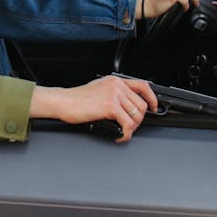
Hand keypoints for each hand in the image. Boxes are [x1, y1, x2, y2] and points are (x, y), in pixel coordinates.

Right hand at [29, 74, 158, 141]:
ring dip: (132, 128)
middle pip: (141, 105)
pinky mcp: (110, 107)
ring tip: (123, 132)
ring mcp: (114, 95)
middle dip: (139, 120)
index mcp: (115, 80)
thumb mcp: (98, 89)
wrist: (63, 102)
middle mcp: (116, 85)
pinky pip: (128, 124)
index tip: (153, 108)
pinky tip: (119, 135)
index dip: (152, 98)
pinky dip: (126, 134)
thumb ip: (114, 93)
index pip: (143, 86)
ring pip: (137, 116)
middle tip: (129, 127)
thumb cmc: (76, 99)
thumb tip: (127, 107)